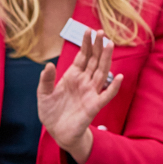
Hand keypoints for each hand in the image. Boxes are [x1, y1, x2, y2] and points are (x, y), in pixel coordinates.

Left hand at [38, 29, 122, 163]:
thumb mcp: (43, 95)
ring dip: (106, 59)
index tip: (88, 30)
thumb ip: (46, 80)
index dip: (85, 44)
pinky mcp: (94, 105)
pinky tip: (119, 77)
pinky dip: (113, 87)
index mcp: (73, 76)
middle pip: (94, 60)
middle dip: (97, 46)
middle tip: (100, 32)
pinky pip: (107, 95)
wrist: (58, 132)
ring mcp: (91, 92)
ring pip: (101, 72)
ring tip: (109, 45)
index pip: (82, 57)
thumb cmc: (52, 112)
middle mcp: (85, 81)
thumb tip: (48, 64)